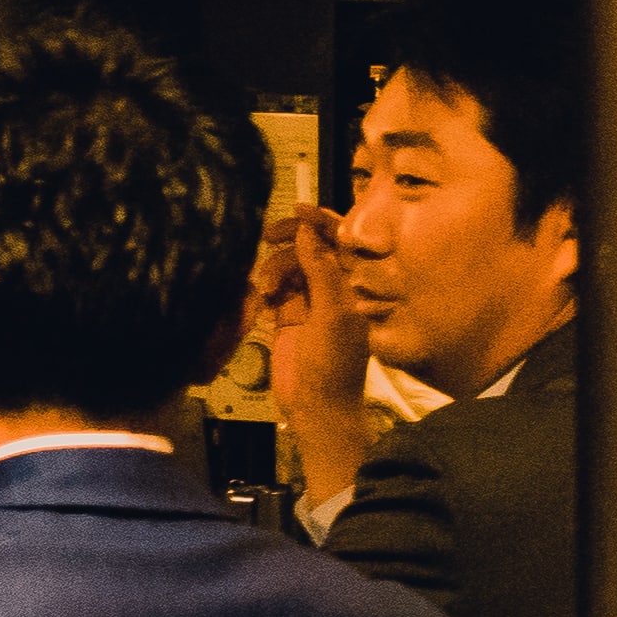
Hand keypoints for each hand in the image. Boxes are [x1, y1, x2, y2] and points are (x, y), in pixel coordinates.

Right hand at [258, 207, 376, 488]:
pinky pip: (274, 289)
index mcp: (354, 284)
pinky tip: (262, 300)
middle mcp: (332, 288)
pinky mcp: (287, 318)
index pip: (339, 241)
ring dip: (274, 270)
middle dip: (289, 240)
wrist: (316, 408)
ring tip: (267, 292)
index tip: (296, 209)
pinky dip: (266, 288)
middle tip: (267, 237)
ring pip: (288, 267)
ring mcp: (309, 303)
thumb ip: (321, 270)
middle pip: (309, 248)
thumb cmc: (334, 364)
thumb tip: (308, 232)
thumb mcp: (332, 313)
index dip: (320, 221)